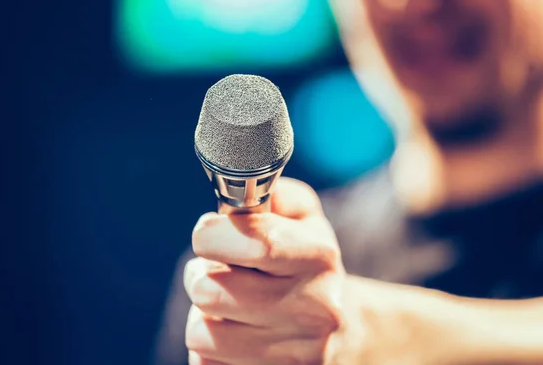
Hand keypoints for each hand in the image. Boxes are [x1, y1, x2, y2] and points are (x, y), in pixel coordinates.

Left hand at [184, 178, 345, 363]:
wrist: (342, 327)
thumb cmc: (308, 263)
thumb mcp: (304, 218)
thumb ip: (272, 195)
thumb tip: (236, 198)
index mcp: (320, 258)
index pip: (255, 244)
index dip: (213, 235)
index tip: (208, 232)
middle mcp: (315, 309)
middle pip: (210, 291)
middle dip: (201, 274)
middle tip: (218, 270)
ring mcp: (297, 355)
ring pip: (200, 333)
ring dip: (204, 314)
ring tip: (227, 303)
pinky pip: (204, 364)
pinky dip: (210, 348)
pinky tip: (236, 333)